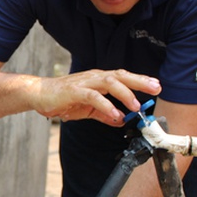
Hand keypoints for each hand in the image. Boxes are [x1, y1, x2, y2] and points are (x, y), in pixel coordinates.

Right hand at [31, 69, 160, 125]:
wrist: (39, 95)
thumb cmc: (63, 99)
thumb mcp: (89, 109)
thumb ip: (105, 114)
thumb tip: (122, 121)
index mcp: (99, 80)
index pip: (123, 77)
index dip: (140, 80)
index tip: (156, 86)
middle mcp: (94, 78)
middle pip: (121, 76)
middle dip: (139, 82)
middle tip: (156, 88)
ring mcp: (84, 83)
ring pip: (109, 83)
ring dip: (125, 94)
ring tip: (136, 106)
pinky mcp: (74, 91)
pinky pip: (93, 97)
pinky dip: (105, 105)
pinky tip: (114, 114)